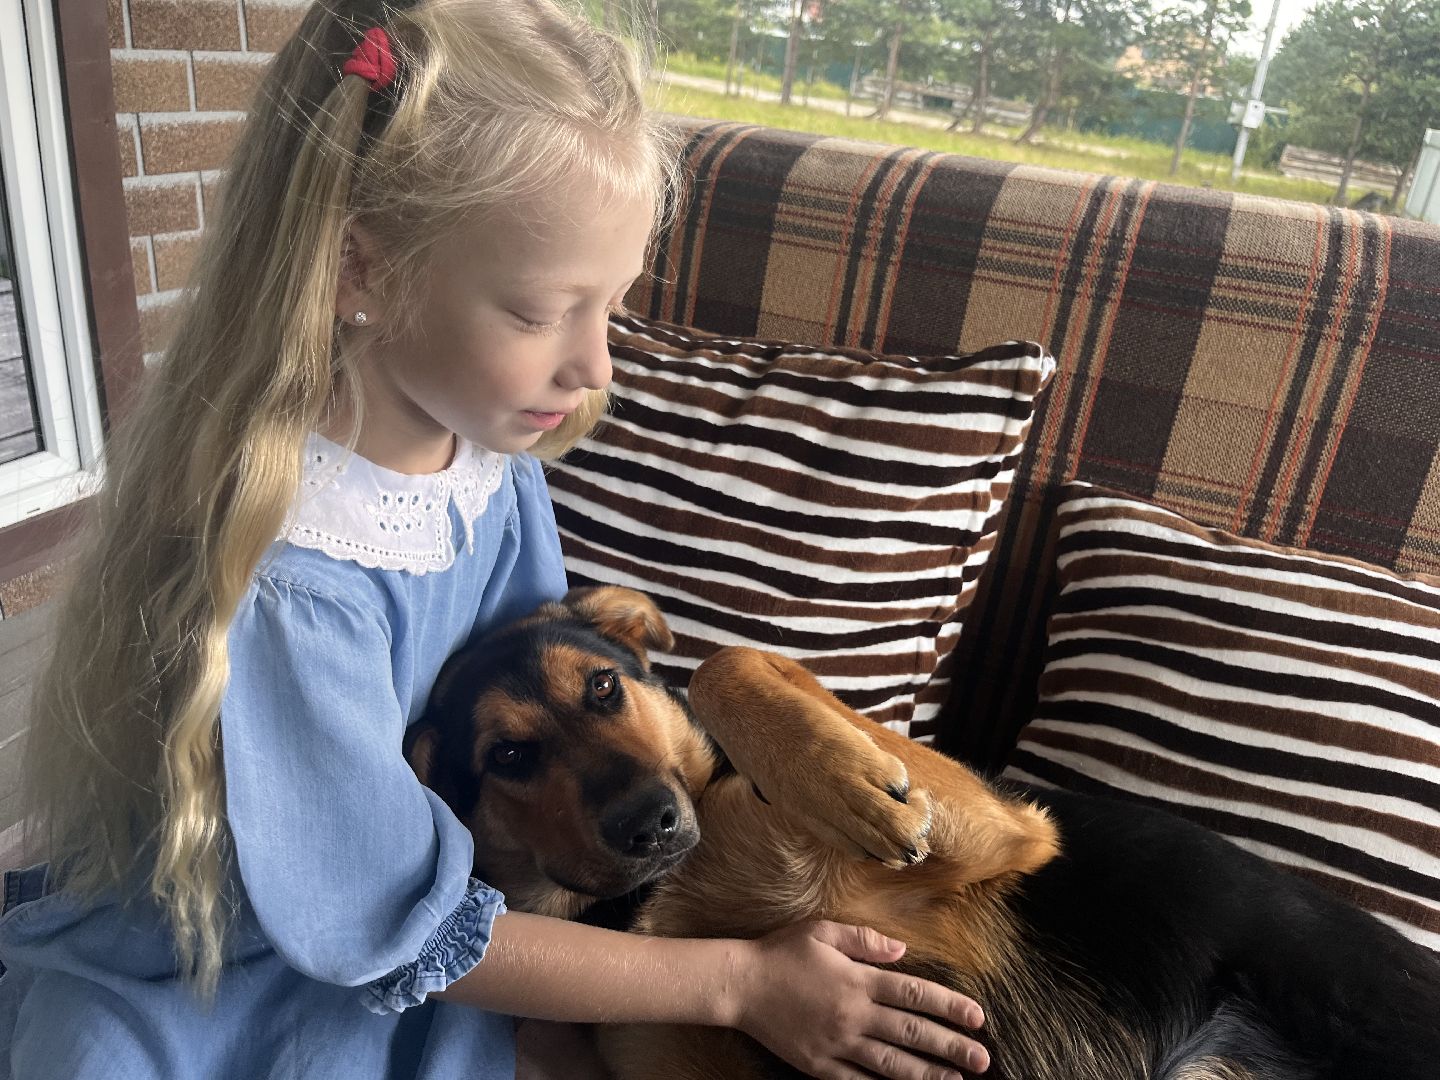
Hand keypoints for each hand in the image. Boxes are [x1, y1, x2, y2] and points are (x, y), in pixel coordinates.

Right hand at [730, 920, 989, 1078]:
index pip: (915, 994)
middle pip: (912, 1032)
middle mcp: (853, 1014)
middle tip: (983, 1058)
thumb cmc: (781, 952)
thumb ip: (865, 940)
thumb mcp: (822, 931)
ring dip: (928, 1073)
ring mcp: (838, 1044)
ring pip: (892, 1062)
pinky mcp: (821, 1065)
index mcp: (858, 979)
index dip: (949, 1006)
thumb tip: (902, 949)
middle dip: (951, 1045)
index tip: (977, 1017)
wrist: (740, 985)